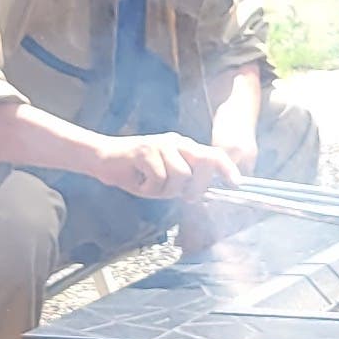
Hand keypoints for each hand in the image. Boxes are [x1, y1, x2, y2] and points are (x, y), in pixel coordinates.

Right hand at [97, 133, 239, 201]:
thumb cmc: (135, 172)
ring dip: (166, 190)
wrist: (103, 159)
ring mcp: (161, 144)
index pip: (212, 155)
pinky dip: (149, 189)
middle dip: (197, 187)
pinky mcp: (145, 150)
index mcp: (183, 147)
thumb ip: (184, 184)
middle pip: (204, 163)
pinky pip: (159, 179)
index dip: (227, 169)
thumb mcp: (165, 180)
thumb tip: (201, 197)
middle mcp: (176, 142)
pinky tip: (138, 182)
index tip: (236, 184)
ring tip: (150, 186)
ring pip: (181, 176)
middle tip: (183, 197)